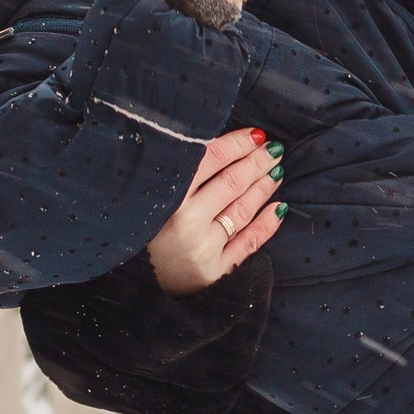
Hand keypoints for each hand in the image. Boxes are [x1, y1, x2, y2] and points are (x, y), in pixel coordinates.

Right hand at [147, 128, 286, 294]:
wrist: (135, 279)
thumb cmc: (144, 228)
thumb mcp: (154, 196)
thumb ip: (183, 174)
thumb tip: (225, 145)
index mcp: (168, 197)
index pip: (211, 160)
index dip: (237, 144)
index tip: (256, 134)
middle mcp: (186, 222)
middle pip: (231, 183)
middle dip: (256, 162)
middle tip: (274, 149)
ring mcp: (203, 248)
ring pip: (242, 210)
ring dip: (263, 188)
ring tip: (276, 171)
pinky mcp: (214, 271)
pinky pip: (249, 244)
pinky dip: (266, 224)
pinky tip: (279, 207)